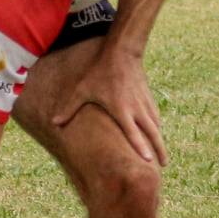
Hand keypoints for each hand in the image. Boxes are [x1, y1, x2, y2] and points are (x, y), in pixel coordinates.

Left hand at [50, 44, 167, 164]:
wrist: (122, 52)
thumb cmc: (100, 71)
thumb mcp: (82, 89)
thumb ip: (69, 108)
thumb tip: (54, 123)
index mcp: (121, 110)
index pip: (133, 133)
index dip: (141, 147)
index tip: (149, 161)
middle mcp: (136, 109)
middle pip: (152, 133)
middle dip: (159, 150)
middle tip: (164, 165)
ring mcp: (144, 103)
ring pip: (156, 126)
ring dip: (160, 141)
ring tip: (163, 157)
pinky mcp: (148, 97)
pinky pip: (155, 116)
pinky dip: (157, 127)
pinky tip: (157, 134)